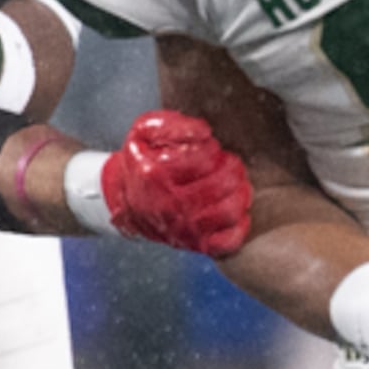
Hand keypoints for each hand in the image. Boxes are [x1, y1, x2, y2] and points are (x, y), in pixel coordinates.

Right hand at [98, 112, 252, 253]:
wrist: (128, 202)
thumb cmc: (142, 164)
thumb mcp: (143, 134)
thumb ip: (171, 124)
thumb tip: (203, 132)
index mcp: (156, 175)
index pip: (205, 158)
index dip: (214, 149)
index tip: (210, 149)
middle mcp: (170, 204)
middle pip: (223, 184)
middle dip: (233, 168)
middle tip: (228, 164)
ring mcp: (184, 228)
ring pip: (230, 210)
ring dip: (241, 192)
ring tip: (235, 183)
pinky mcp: (195, 244)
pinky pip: (230, 240)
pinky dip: (240, 225)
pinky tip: (234, 208)